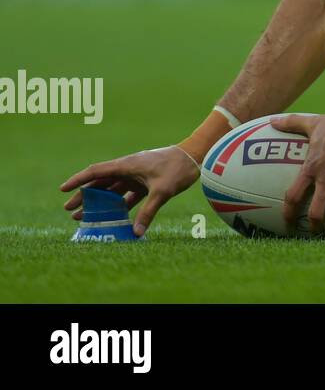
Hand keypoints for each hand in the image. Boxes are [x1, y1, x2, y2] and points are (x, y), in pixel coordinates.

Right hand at [59, 146, 199, 235]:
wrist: (197, 156)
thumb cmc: (178, 168)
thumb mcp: (162, 191)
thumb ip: (149, 212)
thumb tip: (137, 233)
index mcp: (128, 164)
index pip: (96, 171)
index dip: (78, 180)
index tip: (63, 189)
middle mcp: (129, 168)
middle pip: (101, 182)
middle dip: (85, 196)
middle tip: (69, 210)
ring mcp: (138, 174)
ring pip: (114, 189)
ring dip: (100, 201)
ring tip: (85, 216)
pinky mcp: (147, 181)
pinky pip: (128, 194)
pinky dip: (119, 204)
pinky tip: (113, 216)